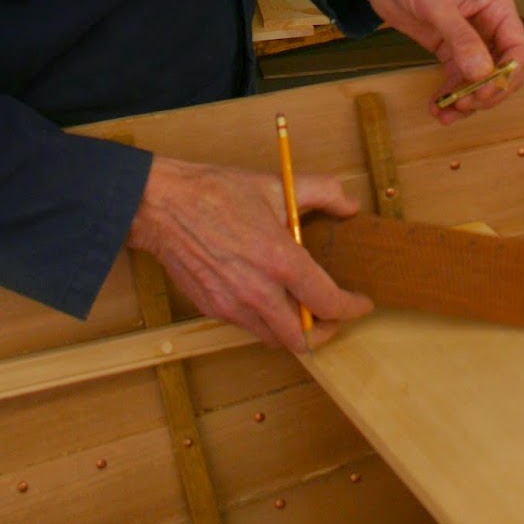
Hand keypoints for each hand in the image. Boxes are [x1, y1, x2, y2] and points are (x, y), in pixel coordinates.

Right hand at [126, 156, 372, 351]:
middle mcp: (259, 292)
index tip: (361, 304)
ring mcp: (233, 306)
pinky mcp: (213, 309)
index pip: (328, 303)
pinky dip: (266, 322)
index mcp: (280, 261)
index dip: (352, 309)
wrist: (162, 206)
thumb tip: (349, 205)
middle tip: (334, 316)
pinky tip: (268, 299)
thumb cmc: (215, 193)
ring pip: (275, 339)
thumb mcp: (275, 184)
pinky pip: (249, 328)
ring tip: (302, 310)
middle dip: (326, 332)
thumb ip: (322, 192)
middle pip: (304, 339)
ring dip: (295, 331)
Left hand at [340, 0, 523, 119]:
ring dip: (467, 99)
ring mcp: (468, 37)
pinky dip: (450, 94)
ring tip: (446, 113)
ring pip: (479, 79)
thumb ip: (460, 37)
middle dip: (487, 92)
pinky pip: (457, 77)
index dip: (507, 76)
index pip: (518, 49)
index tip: (486, 94)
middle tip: (463, 105)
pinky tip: (436, 107)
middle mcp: (488, 23)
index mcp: (496, 6)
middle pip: (502, 69)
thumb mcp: (435, 2)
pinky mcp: (447, 47)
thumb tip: (482, 73)